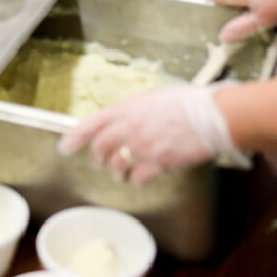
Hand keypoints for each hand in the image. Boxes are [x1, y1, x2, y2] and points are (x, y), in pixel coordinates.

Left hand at [59, 84, 245, 184]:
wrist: (211, 115)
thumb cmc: (187, 101)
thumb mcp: (153, 97)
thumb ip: (134, 110)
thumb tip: (125, 119)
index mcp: (127, 108)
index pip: (92, 123)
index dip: (75, 137)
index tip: (65, 146)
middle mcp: (130, 128)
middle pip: (100, 149)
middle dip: (97, 158)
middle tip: (100, 161)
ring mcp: (143, 147)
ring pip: (116, 167)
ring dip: (116, 171)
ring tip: (121, 172)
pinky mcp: (158, 164)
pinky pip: (137, 178)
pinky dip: (135, 179)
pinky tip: (141, 176)